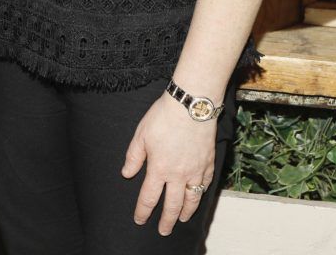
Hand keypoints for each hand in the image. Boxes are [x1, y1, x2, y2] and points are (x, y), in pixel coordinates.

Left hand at [121, 92, 216, 235]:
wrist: (191, 105)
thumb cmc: (164, 116)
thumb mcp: (141, 134)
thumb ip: (134, 156)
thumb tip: (127, 174)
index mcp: (159, 168)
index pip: (149, 197)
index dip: (143, 211)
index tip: (140, 220)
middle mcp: (178, 175)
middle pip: (172, 205)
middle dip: (167, 221)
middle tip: (164, 231)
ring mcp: (196, 170)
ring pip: (192, 199)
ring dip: (186, 212)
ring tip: (182, 219)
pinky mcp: (208, 163)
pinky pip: (205, 184)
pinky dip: (201, 193)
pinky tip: (198, 195)